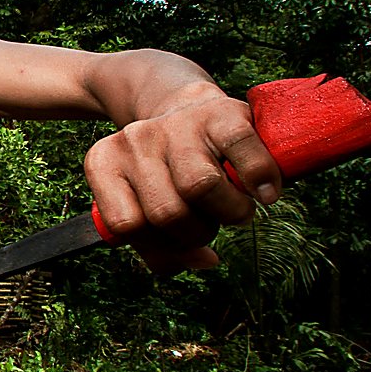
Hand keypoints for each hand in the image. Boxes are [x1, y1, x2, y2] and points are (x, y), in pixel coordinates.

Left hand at [85, 90, 281, 273]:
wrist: (191, 110)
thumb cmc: (170, 172)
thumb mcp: (146, 206)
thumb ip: (162, 249)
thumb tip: (205, 261)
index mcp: (105, 163)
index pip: (126, 225)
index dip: (160, 245)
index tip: (178, 239)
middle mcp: (133, 139)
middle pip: (166, 212)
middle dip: (196, 233)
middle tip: (209, 220)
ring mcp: (176, 124)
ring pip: (199, 187)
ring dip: (229, 213)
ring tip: (234, 206)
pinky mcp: (220, 114)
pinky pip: (243, 156)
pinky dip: (260, 182)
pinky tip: (265, 193)